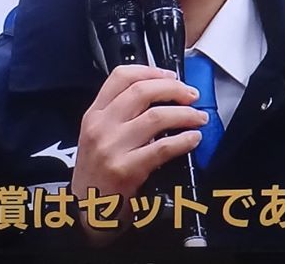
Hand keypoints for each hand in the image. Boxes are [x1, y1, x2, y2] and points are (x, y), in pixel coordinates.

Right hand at [71, 64, 205, 244]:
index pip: (121, 77)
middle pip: (142, 92)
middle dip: (173, 89)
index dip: (151, 71)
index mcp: (94, 114)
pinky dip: (183, 140)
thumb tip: (159, 95)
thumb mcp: (97, 137)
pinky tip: (194, 139)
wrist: (85, 213)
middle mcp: (100, 126)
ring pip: (156, 117)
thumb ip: (119, 115)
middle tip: (192, 95)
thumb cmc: (97, 174)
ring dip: (184, 114)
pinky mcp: (126, 169)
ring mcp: (112, 147)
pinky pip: (162, 148)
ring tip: (198, 118)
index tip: (171, 76)